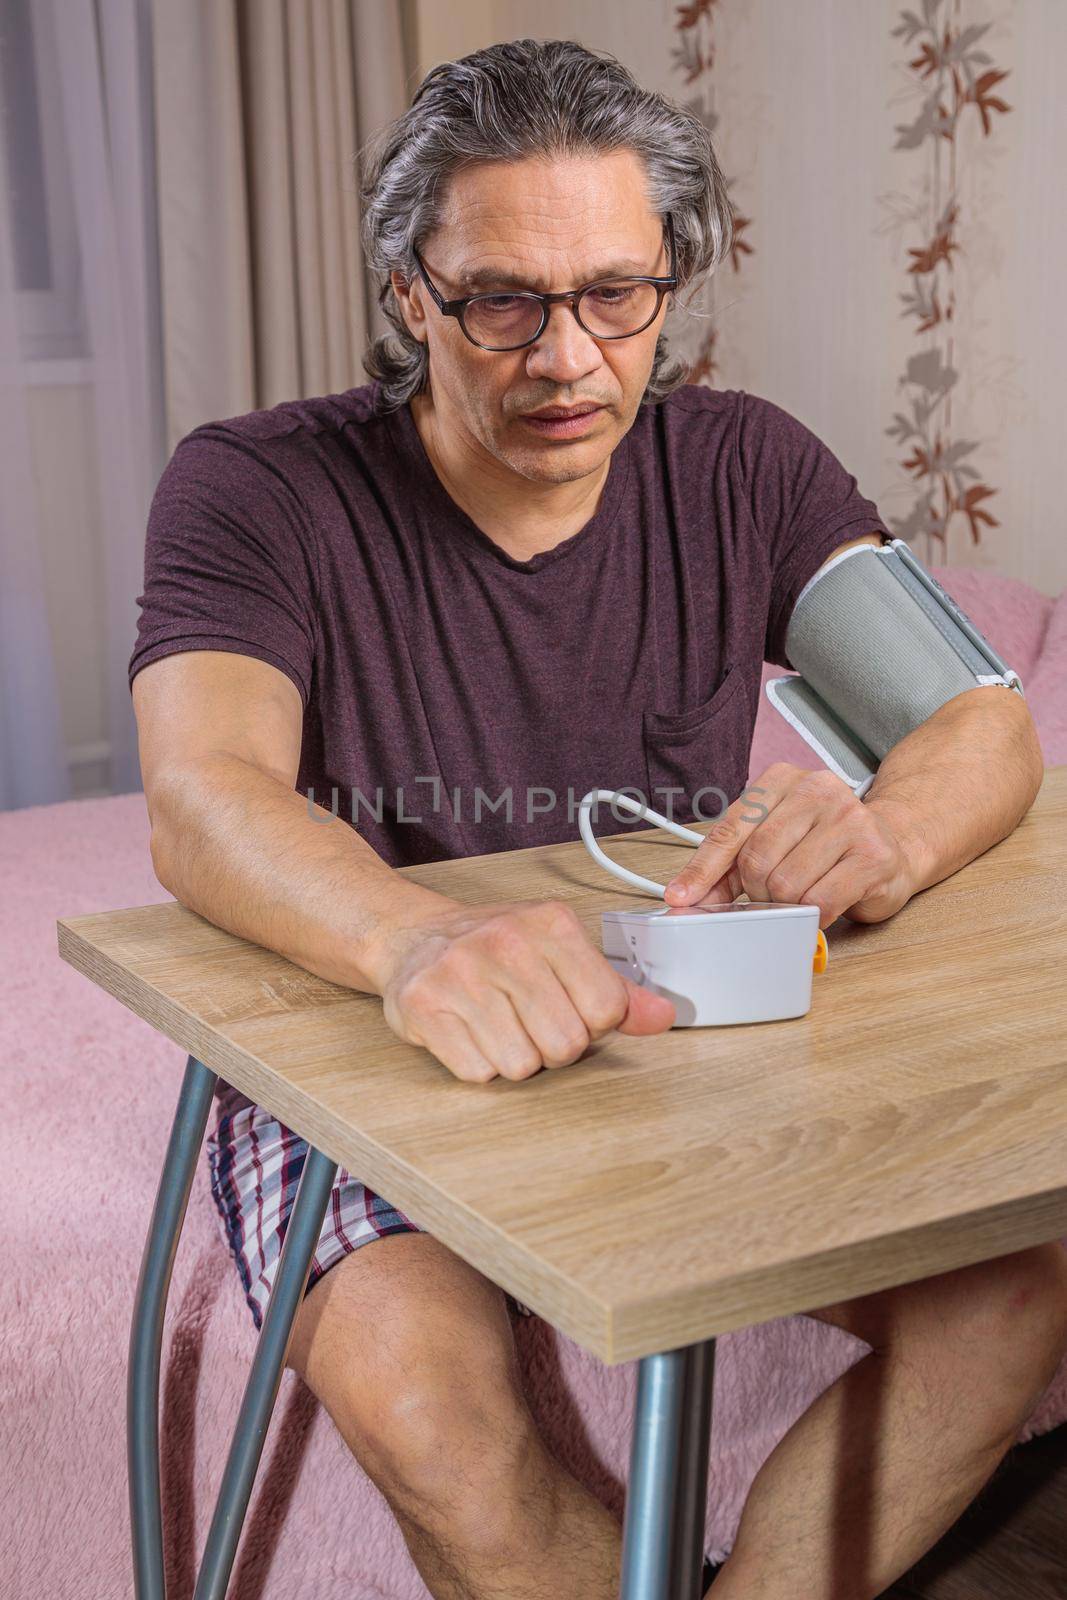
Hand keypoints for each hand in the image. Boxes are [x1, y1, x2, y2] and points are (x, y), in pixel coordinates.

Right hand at [374, 898, 675, 1082]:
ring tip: (497, 1024)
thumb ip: (614, 989)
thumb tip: (663, 1017)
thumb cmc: (495, 949)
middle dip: (553, 1047)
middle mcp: (505, 942)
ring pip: (521, 1065)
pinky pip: (478, 1072)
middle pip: (565, 1044)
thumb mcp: (560, 952)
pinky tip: (468, 1031)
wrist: (412, 936)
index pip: (606, 1008)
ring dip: (514, 1057)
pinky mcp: (422, 1006)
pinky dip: (478, 1063)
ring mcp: (459, 973)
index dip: (593, 1024)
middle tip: (529, 1021)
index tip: (568, 1008)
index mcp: (551, 923)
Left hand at [662, 763, 917, 929]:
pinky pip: (820, 901)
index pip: (730, 830)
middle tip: (771, 894)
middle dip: (756, 891)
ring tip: (802, 894)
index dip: (703, 871)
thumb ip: (728, 868)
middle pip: (757, 860)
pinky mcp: (873, 854)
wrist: (891, 845)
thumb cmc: (822, 845)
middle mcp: (817, 789)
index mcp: (781, 779)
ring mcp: (849, 818)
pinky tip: (823, 903)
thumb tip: (687, 898)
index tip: (681, 898)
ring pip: (787, 884)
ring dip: (787, 904)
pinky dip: (813, 915)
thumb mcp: (770, 843)